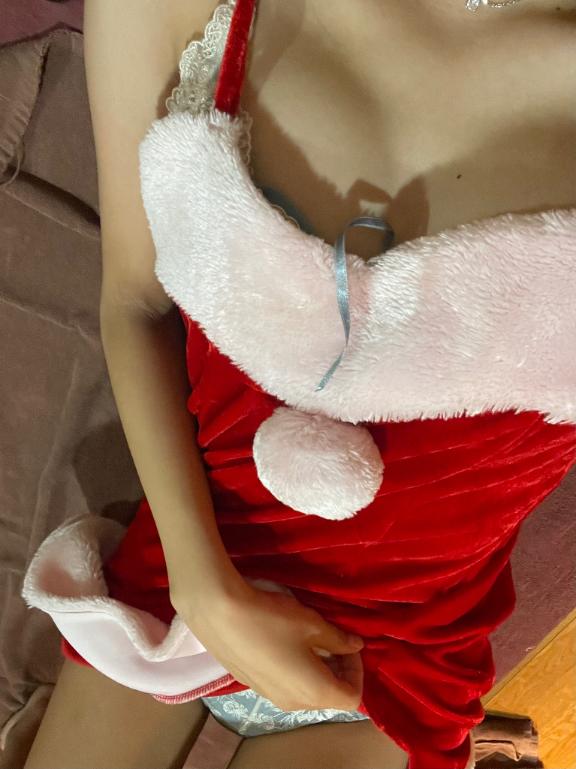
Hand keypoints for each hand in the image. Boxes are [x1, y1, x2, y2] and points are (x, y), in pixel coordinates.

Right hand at [172, 580, 364, 711]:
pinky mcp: (252, 685)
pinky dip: (295, 670)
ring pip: (305, 692)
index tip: (348, 644)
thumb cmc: (273, 619)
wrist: (219, 613)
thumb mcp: (312, 624)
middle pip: (328, 697)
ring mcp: (270, 696)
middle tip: (333, 638)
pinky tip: (284, 642)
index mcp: (314, 692)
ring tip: (310, 638)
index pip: (351, 697)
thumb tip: (355, 646)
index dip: (357, 670)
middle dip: (338, 670)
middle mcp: (293, 703)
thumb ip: (338, 639)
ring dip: (317, 669)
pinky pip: (285, 685)